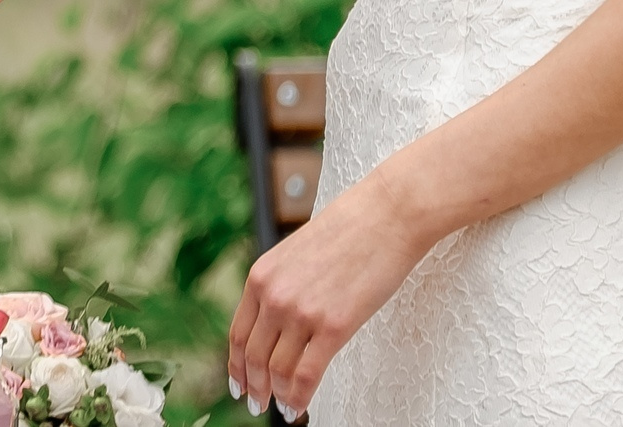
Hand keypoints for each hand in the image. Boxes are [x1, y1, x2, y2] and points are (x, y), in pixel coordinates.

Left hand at [228, 173, 433, 417]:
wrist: (386, 215)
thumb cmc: (350, 230)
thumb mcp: (297, 253)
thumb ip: (281, 285)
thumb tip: (277, 320)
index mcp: (261, 276)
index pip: (238, 333)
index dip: (236, 365)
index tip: (238, 384)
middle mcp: (273, 295)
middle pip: (253, 356)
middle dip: (253, 386)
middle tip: (255, 404)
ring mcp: (301, 312)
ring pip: (277, 370)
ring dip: (276, 396)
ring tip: (281, 408)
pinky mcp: (333, 326)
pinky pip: (305, 375)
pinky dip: (298, 398)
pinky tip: (298, 408)